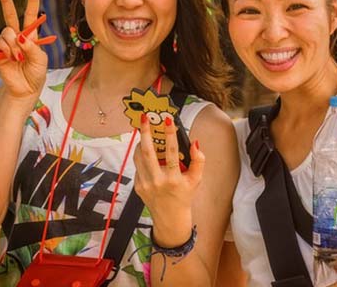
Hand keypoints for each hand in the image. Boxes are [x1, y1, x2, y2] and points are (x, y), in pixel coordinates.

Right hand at [0, 0, 47, 98]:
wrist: (25, 89)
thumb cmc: (36, 74)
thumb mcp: (40, 61)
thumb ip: (32, 48)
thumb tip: (20, 37)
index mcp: (31, 36)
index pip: (31, 14)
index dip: (32, 0)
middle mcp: (18, 36)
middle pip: (11, 14)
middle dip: (5, 0)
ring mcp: (7, 43)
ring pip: (7, 32)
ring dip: (14, 45)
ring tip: (18, 58)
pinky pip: (0, 43)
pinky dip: (6, 49)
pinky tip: (10, 58)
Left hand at [134, 115, 204, 246]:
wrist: (170, 217)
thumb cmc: (184, 195)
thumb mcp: (196, 180)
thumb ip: (198, 160)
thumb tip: (194, 143)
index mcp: (173, 180)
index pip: (172, 153)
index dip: (170, 135)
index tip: (168, 121)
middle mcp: (157, 182)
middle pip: (148, 152)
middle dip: (145, 133)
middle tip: (145, 118)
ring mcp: (145, 184)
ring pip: (139, 157)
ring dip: (141, 142)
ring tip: (144, 130)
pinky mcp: (138, 186)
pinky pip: (138, 166)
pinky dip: (141, 156)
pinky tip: (145, 150)